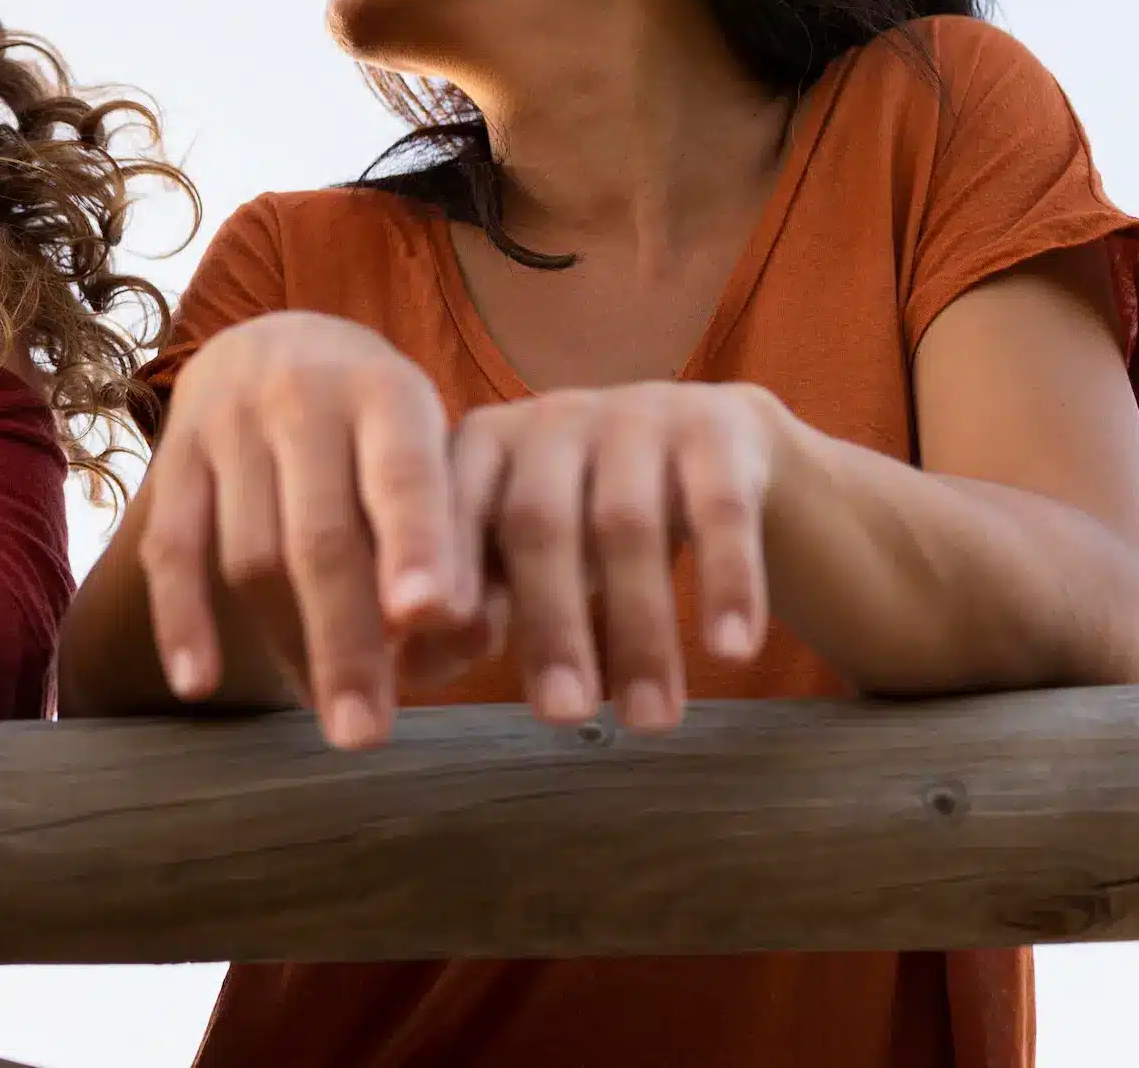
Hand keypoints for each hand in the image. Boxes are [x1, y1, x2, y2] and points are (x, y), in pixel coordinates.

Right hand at [137, 311, 479, 749]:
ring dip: (286, 643)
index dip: (416, 543)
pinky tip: (200, 684)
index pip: (402, 474)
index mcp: (386, 391)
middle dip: (345, 642)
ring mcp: (227, 424)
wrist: (277, 346)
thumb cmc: (382, 429)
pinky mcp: (172, 456)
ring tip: (328, 712)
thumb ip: (451, 535)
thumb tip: (452, 636)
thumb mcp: (432, 446)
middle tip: (365, 735)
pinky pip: (169, 549)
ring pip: (250, 553)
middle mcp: (302, 396)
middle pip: (320, 535)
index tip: (430, 617)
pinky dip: (183, 620)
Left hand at [452, 381, 781, 731]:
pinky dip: (726, 582)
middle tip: (561, 716)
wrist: (716, 445)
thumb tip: (406, 675)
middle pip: (539, 523)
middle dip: (550, 625)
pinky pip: (721, 511)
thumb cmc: (587, 518)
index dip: (446, 572)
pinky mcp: (717, 430)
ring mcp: (636, 417)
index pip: (451, 509)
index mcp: (483, 446)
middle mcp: (552, 419)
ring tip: (650, 721)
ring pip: (630, 526)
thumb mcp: (523, 556)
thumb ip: (467, 610)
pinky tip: (732, 653)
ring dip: (640, 630)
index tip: (444, 645)